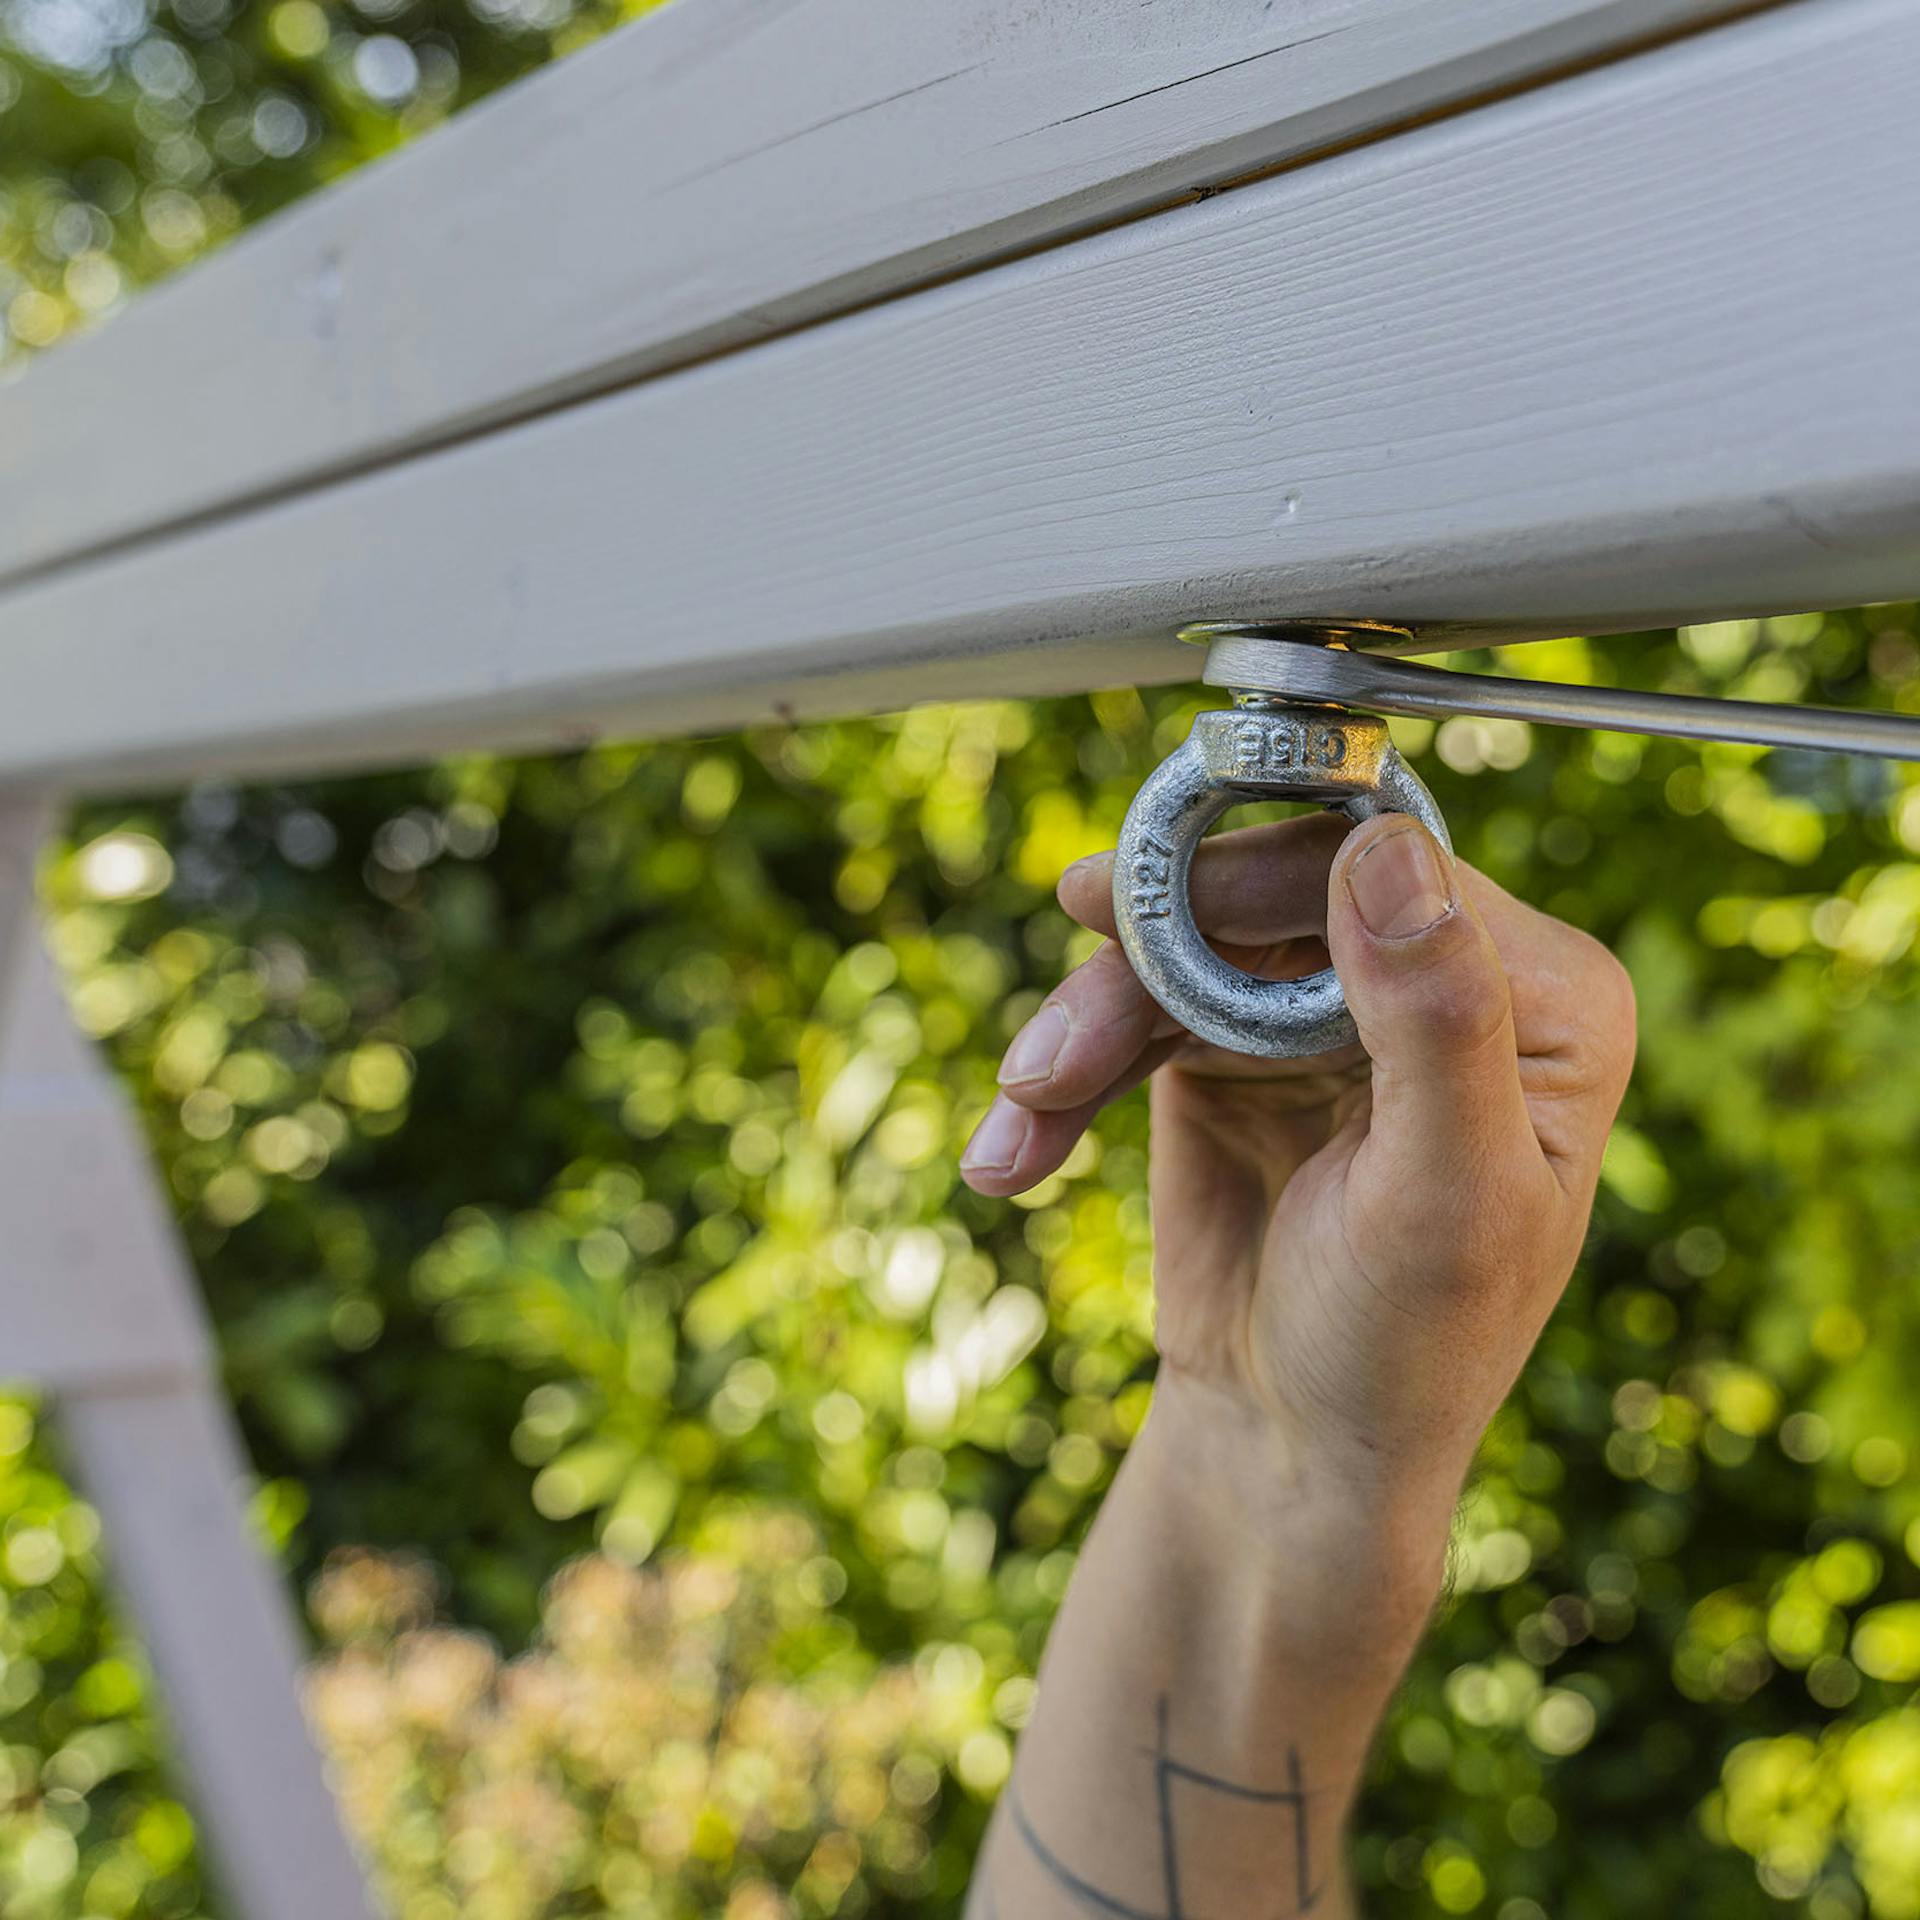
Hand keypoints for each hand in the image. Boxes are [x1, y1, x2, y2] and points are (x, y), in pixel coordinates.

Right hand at [961, 813, 1635, 1518]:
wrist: (1295, 1450)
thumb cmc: (1403, 1351)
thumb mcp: (1441, 1201)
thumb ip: (1438, 1023)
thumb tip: (1387, 846)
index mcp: (1539, 1001)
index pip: (1391, 874)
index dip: (1258, 879)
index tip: (1127, 906)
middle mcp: (1433, 982)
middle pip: (1269, 897)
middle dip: (1148, 967)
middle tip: (1052, 1052)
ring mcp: (1322, 1011)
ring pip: (1182, 950)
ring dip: (1086, 1028)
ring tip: (1026, 1111)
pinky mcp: (1228, 1048)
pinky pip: (1132, 1015)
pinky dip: (1065, 1075)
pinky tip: (1012, 1152)